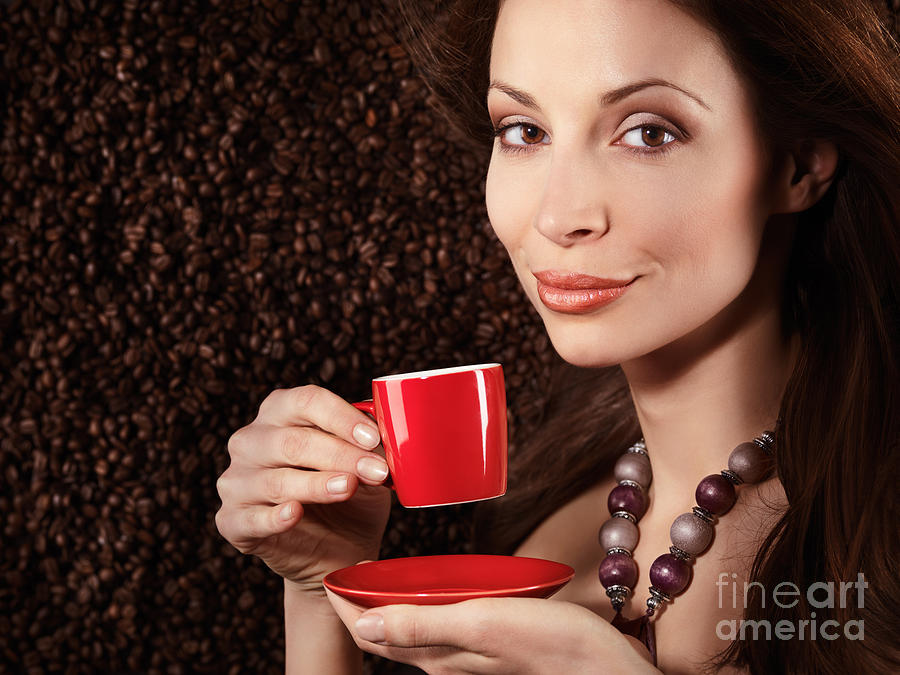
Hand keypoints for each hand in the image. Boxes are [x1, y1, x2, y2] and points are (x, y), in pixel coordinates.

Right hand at [215, 385, 391, 591]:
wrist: (339, 550)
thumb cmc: (350, 494)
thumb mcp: (367, 463)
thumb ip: (371, 444)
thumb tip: (389, 430)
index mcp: (280, 413)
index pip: (306, 401)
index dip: (341, 417)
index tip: (373, 437)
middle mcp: (251, 441)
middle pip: (294, 441)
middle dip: (341, 455)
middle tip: (377, 470)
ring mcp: (237, 481)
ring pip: (277, 479)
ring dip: (318, 484)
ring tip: (348, 487)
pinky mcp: (233, 520)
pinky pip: (252, 518)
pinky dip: (276, 516)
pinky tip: (296, 514)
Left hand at [325, 589, 658, 673]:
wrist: (601, 665)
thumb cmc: (548, 644)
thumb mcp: (480, 624)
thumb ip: (421, 626)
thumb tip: (363, 626)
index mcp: (433, 654)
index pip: (367, 631)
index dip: (343, 602)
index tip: (329, 569)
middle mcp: (441, 657)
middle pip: (383, 627)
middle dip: (359, 600)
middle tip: (348, 562)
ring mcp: (463, 651)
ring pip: (409, 624)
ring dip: (386, 599)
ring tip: (378, 568)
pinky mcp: (485, 642)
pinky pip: (437, 621)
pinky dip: (419, 600)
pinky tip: (432, 581)